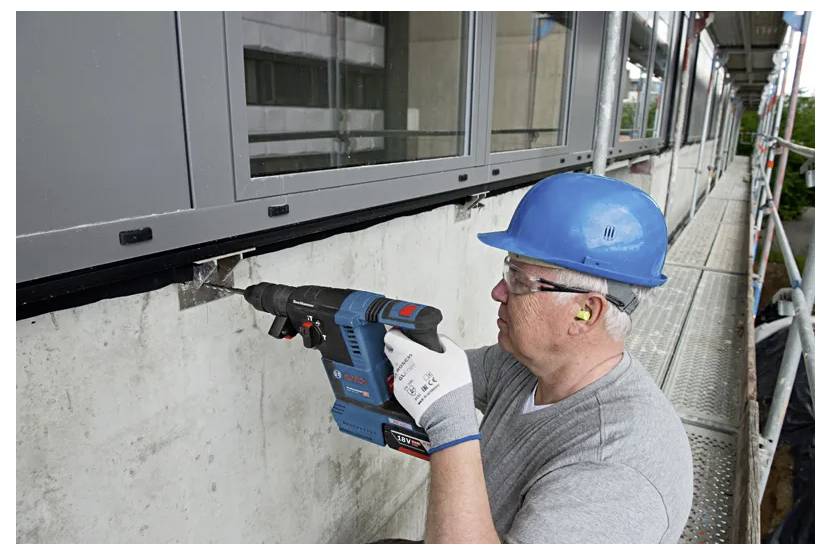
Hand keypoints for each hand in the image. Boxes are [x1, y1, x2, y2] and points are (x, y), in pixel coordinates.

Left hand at [384, 329, 479, 453]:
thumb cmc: (452, 387)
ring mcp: (398, 381)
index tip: (402, 333)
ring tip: (423, 371)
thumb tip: (438, 338)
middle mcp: (401, 366)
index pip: (391, 336)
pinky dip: (409, 381)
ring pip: (397, 367)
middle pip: (390, 350)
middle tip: (413, 350)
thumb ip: (445, 341)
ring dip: (406, 366)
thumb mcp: (457, 355)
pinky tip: (422, 384)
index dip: (396, 332)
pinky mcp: (400, 395)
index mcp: (411, 352)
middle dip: (399, 347)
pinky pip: (401, 382)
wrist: (448, 415)